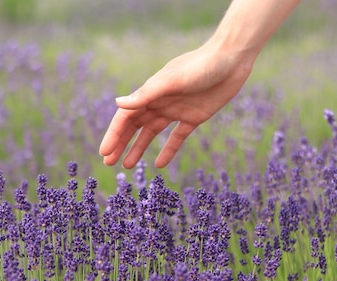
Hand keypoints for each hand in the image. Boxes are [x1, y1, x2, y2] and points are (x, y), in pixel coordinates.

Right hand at [99, 43, 255, 168]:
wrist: (232, 59)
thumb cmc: (200, 66)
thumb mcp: (171, 81)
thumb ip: (145, 94)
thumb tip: (118, 104)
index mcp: (150, 93)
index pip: (125, 117)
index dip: (114, 135)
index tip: (104, 153)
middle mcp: (159, 102)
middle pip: (134, 127)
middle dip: (120, 144)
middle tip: (109, 163)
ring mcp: (175, 110)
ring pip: (151, 133)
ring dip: (138, 148)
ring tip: (127, 165)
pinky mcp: (193, 117)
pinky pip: (177, 137)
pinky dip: (168, 150)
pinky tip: (159, 164)